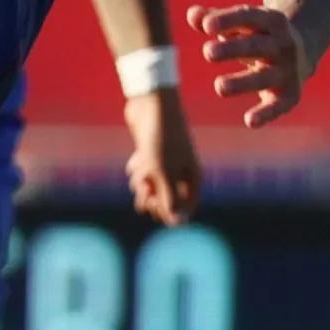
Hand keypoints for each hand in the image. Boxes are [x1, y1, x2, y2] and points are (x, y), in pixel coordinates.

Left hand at [124, 89, 198, 224]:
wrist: (150, 105)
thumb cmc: (161, 139)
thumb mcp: (164, 172)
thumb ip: (170, 199)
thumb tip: (177, 224)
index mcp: (192, 178)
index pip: (185, 209)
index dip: (169, 213)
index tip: (156, 205)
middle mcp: (181, 173)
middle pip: (166, 202)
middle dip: (153, 201)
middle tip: (144, 191)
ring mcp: (165, 165)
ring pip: (151, 190)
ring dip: (141, 187)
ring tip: (139, 174)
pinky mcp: (150, 157)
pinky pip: (142, 175)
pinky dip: (137, 171)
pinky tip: (137, 158)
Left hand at [189, 2, 306, 126]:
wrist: (302, 51)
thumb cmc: (257, 35)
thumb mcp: (240, 23)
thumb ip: (214, 19)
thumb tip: (193, 15)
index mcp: (271, 21)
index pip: (249, 17)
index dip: (228, 20)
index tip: (206, 26)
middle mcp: (283, 44)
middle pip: (257, 46)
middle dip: (234, 49)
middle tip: (208, 52)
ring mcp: (288, 70)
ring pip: (266, 77)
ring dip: (243, 82)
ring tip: (219, 86)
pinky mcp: (290, 93)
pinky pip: (279, 105)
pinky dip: (267, 113)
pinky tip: (249, 121)